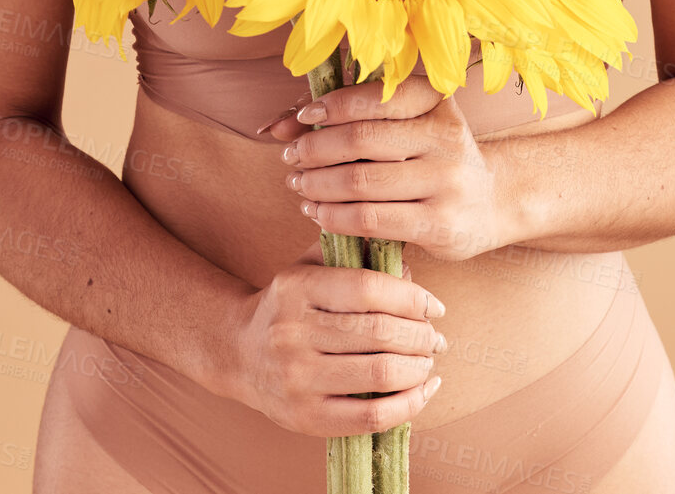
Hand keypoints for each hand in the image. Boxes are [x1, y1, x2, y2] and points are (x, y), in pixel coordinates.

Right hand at [222, 240, 447, 437]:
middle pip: (380, 333)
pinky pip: (371, 417)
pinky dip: (408, 405)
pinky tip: (423, 390)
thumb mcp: (309, 267)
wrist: (239, 352)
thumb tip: (409, 267)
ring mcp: (298, 379)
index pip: (369, 288)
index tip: (434, 306)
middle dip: (421, 335)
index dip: (412, 297)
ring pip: (380, 374)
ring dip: (418, 368)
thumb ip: (354, 256)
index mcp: (297, 288)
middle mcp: (294, 333)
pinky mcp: (306, 418)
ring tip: (428, 360)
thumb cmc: (288, 305)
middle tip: (435, 336)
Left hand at [265, 75, 511, 262]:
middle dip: (314, 149)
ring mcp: (446, 181)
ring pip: (362, 182)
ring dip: (317, 185)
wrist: (492, 200)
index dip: (330, 105)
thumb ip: (351, 116)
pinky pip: (372, 220)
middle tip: (290, 157)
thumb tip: (279, 124)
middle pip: (361, 139)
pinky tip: (317, 214)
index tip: (303, 116)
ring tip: (298, 186)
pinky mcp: (440, 223)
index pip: (373, 97)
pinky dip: (334, 217)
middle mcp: (445, 135)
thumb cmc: (432, 155)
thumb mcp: (408, 124)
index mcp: (436, 99)